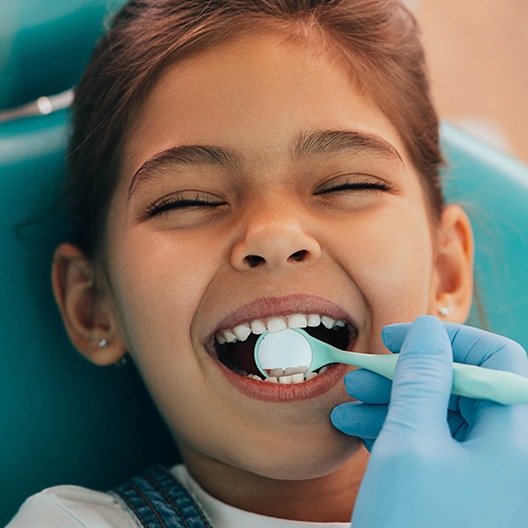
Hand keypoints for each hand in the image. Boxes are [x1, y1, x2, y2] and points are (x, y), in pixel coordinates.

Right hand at [332, 315, 527, 526]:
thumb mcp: (411, 444)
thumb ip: (422, 379)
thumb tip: (427, 331)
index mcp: (516, 438)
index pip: (495, 360)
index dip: (445, 338)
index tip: (398, 336)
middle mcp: (509, 456)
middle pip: (462, 388)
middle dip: (408, 374)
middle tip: (362, 371)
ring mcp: (485, 479)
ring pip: (441, 417)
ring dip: (394, 402)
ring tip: (348, 400)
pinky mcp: (459, 496)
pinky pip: (431, 448)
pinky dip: (396, 432)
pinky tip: (358, 428)